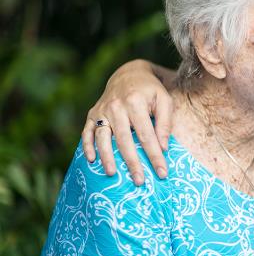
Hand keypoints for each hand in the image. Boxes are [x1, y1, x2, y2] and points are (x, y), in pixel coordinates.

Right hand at [81, 59, 174, 185]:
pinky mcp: (92, 114)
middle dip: (132, 162)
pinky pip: (86, 132)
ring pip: (102, 138)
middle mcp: (116, 106)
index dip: (154, 155)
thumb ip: (165, 123)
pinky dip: (87, 146)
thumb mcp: (164, 100)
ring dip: (106, 157)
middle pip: (124, 140)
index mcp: (136, 102)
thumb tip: (163, 147)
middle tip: (139, 181)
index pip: (147, 135)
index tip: (162, 172)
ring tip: (112, 174)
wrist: (129, 73)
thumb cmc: (151, 91)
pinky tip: (91, 160)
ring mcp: (102, 110)